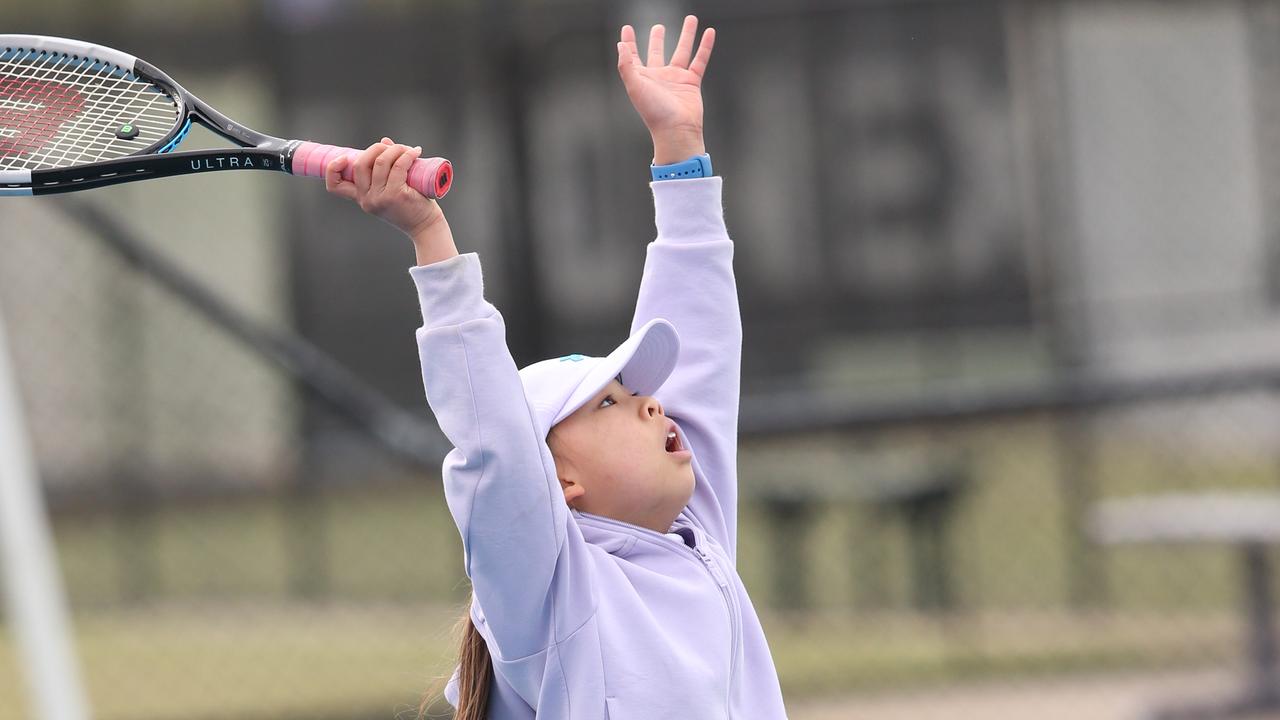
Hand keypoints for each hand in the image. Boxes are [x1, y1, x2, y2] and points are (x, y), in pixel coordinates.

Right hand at [325, 137, 443, 237]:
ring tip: (408, 150)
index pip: (335, 186)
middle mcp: (366, 199)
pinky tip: (415, 153)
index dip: (332, 169)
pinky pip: (399, 166)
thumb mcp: (391, 187)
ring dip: (395, 149)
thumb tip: (384, 141)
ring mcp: (380, 197)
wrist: (425, 227)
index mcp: (361, 197)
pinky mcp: (396, 194)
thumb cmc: (410, 206)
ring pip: (381, 161)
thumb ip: (385, 167)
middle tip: (393, 148)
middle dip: (376, 149)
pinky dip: (407, 155)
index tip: (344, 158)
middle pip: (360, 163)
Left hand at [617, 16, 714, 162]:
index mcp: (643, 78)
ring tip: (691, 18)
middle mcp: (659, 77)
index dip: (629, 42)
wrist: (677, 130)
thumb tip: (620, 45)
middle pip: (658, 52)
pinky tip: (709, 32)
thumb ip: (626, 65)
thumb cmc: (654, 112)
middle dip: (657, 39)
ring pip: (682, 51)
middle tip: (659, 27)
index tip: (627, 28)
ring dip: (687, 35)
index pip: (633, 56)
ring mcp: (676, 79)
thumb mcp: (635, 86)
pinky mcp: (692, 82)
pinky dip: (705, 46)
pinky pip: (700, 60)